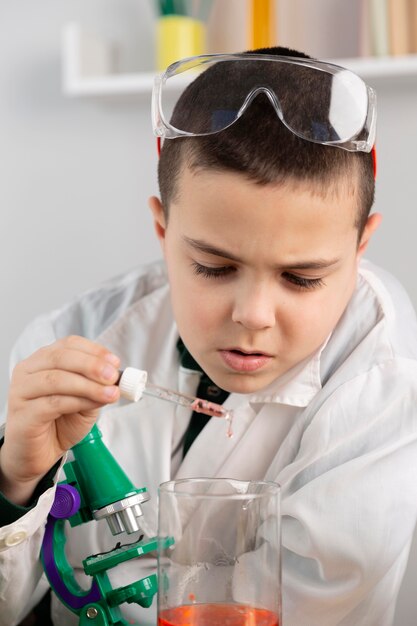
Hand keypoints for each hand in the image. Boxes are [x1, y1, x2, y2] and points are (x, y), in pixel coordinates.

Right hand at [0, 335, 120, 504]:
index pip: (68, 344)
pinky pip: (53, 403)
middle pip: (61, 357)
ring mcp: (21, 392)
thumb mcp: (86, 400)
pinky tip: (93, 405)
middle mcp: (28, 371)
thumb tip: (115, 377)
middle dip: (92, 365)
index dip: (94, 350)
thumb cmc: (60, 423)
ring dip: (88, 385)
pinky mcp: (23, 414)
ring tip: (110, 393)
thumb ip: (96, 386)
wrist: (40, 454)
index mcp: (43, 360)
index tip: (114, 362)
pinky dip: (78, 401)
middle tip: (113, 376)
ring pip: (57, 379)